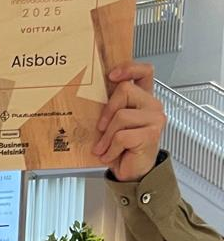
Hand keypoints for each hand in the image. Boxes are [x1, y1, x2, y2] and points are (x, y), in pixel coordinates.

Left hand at [93, 61, 165, 181]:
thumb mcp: (110, 124)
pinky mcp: (152, 134)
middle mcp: (151, 105)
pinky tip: (111, 155)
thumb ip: (107, 108)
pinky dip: (111, 149)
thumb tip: (86, 96)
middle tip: (101, 129)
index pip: (143, 72)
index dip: (129, 68)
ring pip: (121, 115)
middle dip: (107, 111)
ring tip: (105, 147)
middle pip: (125, 90)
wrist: (131, 171)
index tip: (112, 75)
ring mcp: (155, 118)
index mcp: (142, 98)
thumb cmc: (120, 148)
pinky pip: (121, 136)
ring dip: (106, 136)